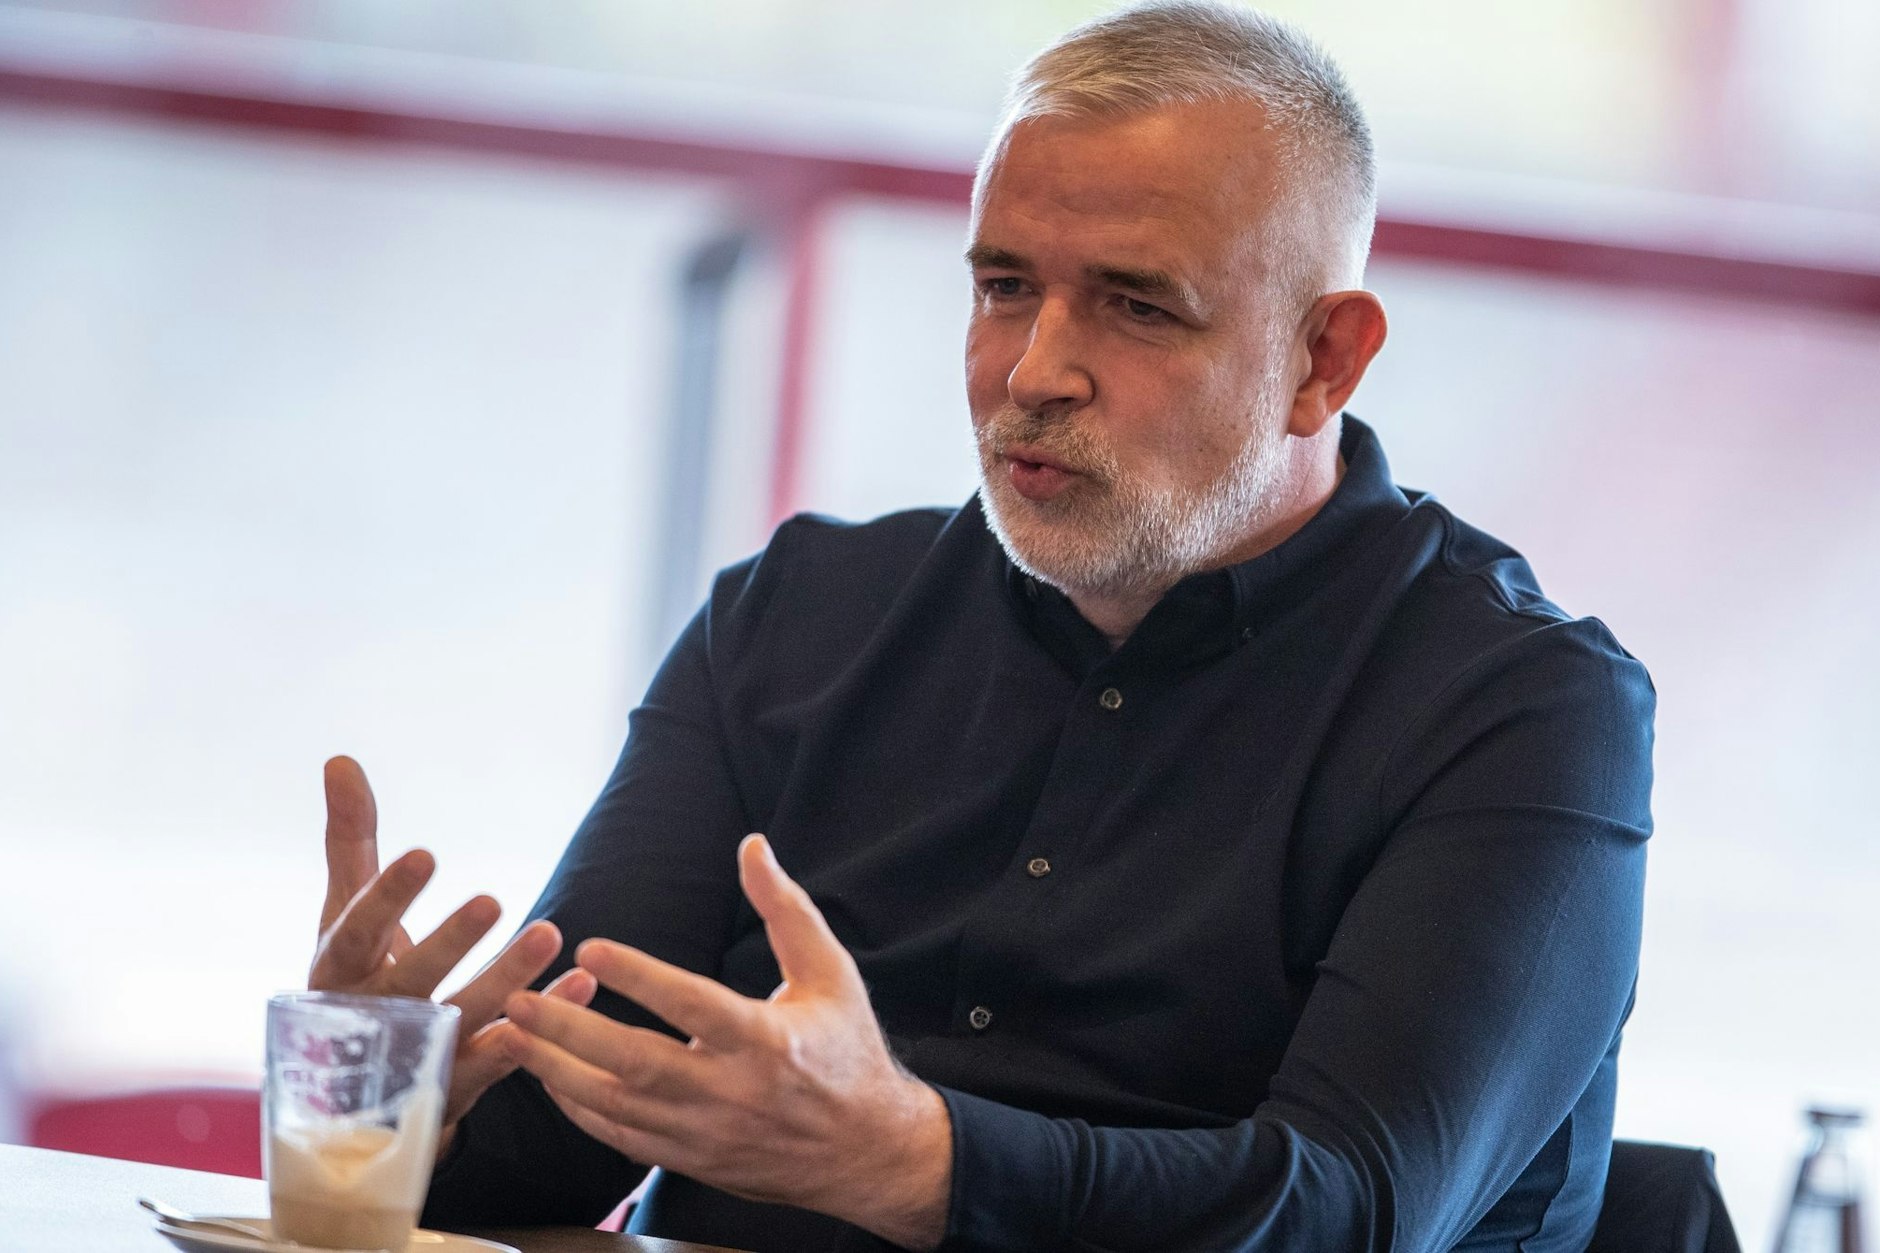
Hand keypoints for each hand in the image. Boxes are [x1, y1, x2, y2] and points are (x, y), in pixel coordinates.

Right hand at [311, 755, 596, 1133]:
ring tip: (552, 932)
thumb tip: (340, 759)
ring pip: (464, 1019)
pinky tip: (581, 985)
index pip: (356, 932)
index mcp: (339, 971)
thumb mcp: (346, 911)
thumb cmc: (356, 977)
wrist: (354, 1092)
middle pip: (412, 981)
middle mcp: (374, 1017)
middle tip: (493, 899)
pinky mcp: (456, 1088)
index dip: (387, 898)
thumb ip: (351, 840)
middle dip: (450, 944)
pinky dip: (543, 1026)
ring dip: (509, 978)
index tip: (425, 855)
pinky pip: (504, 1058)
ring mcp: (414, 1058)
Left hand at [501, 835, 952, 1250]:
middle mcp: (732, 1092)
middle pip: (638, 1063)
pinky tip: (548, 1078)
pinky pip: (622, 1139)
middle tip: (518, 997)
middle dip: (570, 1031)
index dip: (639, 977)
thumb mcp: (829, 971)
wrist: (866, 1149)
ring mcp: (707, 1133)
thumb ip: (785, 909)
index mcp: (767, 1041)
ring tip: (509, 1035)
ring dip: (557, 1070)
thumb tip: (751, 846)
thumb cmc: (845, 1048)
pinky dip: (579, 1110)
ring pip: (618, 1106)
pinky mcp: (692, 1160)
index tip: (588, 947)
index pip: (693, 1005)